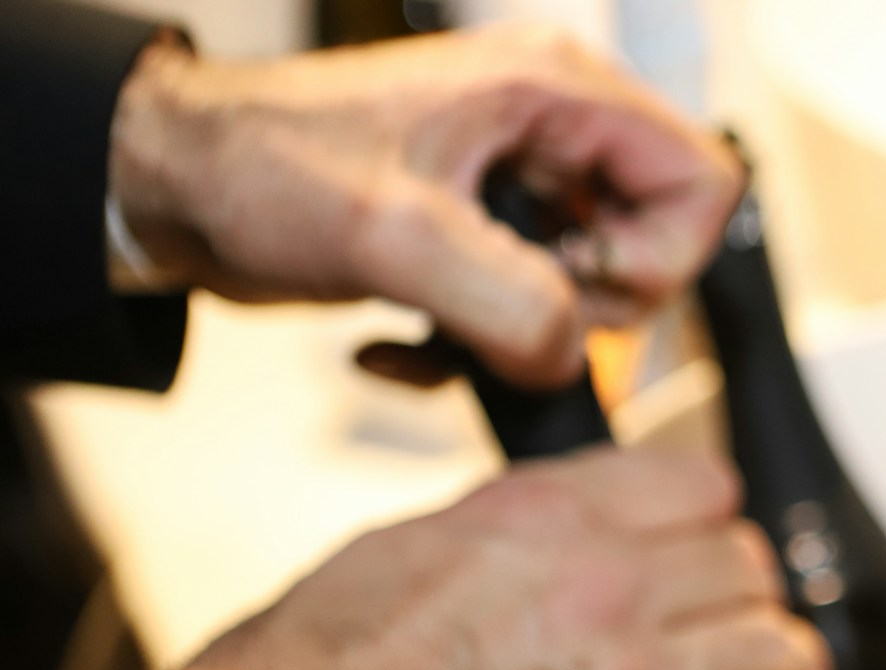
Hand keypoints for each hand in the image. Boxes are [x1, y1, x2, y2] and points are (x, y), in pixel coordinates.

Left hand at [108, 26, 741, 387]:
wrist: (175, 185)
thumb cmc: (259, 164)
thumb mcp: (391, 233)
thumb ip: (506, 299)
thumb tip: (568, 354)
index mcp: (554, 92)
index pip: (703, 178)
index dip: (661, 254)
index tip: (577, 280)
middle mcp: (553, 132)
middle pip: (660, 242)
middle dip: (588, 303)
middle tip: (505, 301)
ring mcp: (525, 186)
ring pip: (601, 290)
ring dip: (531, 333)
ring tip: (449, 318)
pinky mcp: (492, 236)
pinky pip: (543, 312)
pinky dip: (489, 345)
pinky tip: (416, 338)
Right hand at [127, 445, 841, 669]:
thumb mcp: (416, 538)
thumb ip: (528, 523)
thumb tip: (599, 521)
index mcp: (549, 518)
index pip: (704, 487)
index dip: (712, 520)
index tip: (707, 547)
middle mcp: (606, 591)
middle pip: (750, 568)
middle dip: (746, 595)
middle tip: (732, 623)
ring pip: (780, 653)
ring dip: (783, 666)